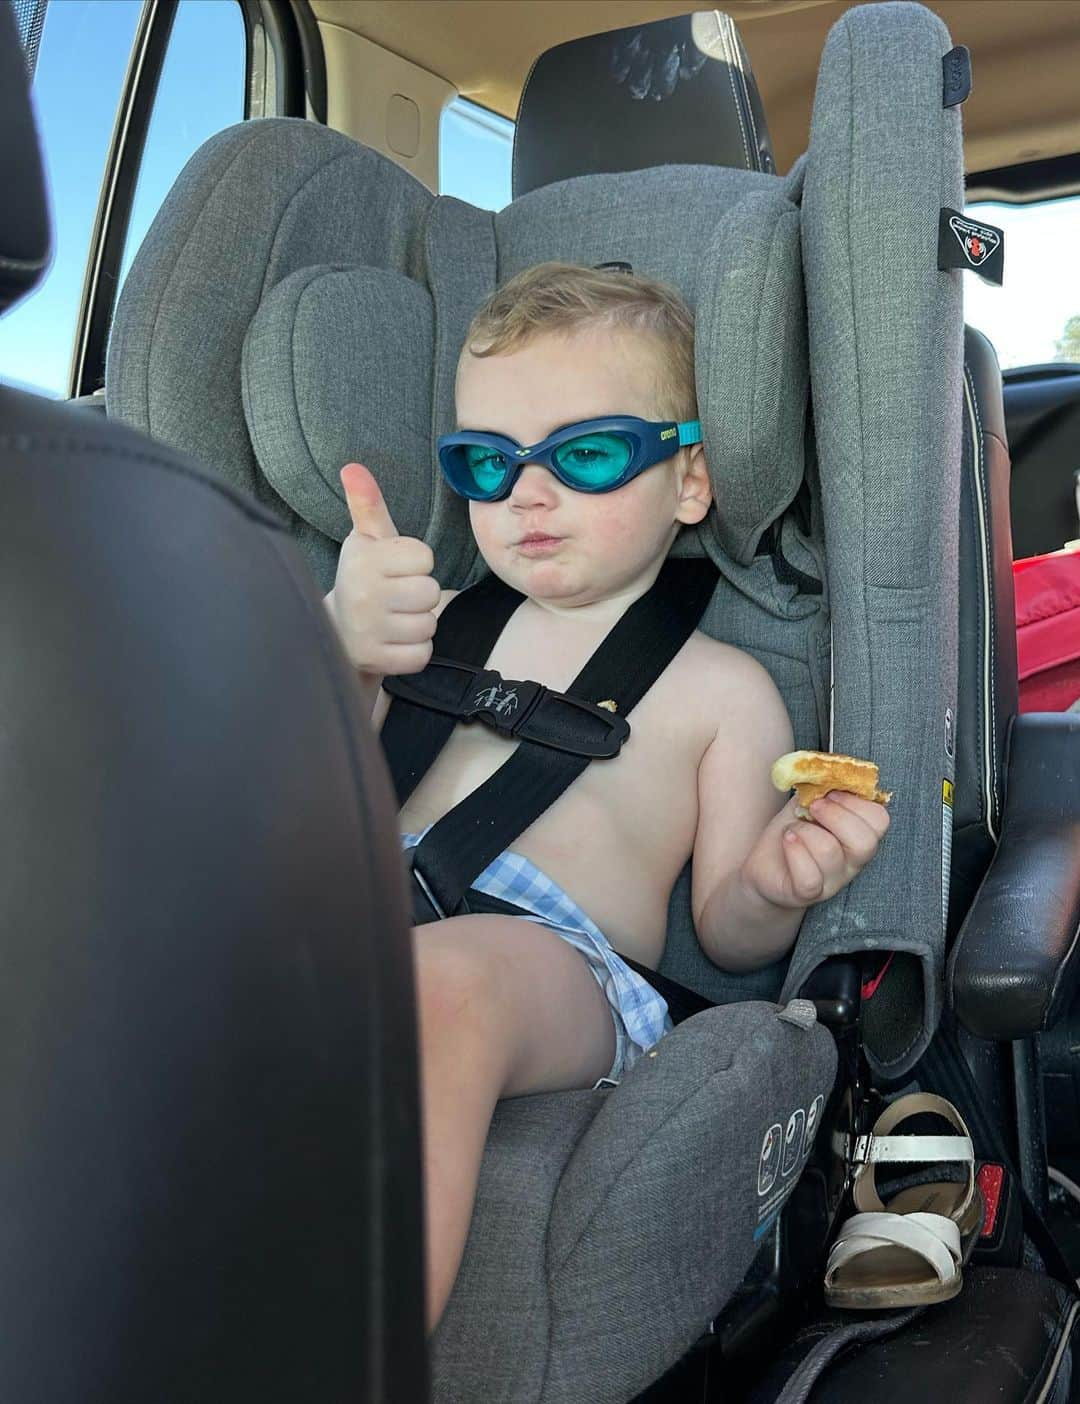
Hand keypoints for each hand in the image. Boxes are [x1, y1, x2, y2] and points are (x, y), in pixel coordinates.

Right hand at [328, 462, 439, 675]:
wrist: (334, 634)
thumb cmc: (363, 580)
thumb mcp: (365, 541)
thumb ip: (367, 505)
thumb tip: (353, 467)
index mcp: (363, 558)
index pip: (425, 557)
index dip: (416, 564)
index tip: (394, 570)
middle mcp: (363, 593)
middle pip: (431, 592)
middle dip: (419, 596)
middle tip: (395, 598)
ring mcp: (369, 630)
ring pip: (429, 624)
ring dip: (418, 624)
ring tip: (392, 620)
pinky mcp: (377, 660)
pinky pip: (422, 654)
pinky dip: (413, 651)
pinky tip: (392, 642)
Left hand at [741, 791, 890, 910]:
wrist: (765, 866)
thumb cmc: (793, 831)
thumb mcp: (808, 802)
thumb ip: (822, 785)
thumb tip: (828, 766)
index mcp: (858, 835)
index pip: (880, 820)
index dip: (856, 802)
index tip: (830, 792)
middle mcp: (852, 862)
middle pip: (866, 841)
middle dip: (835, 815)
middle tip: (814, 808)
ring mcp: (832, 881)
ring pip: (830, 852)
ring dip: (806, 830)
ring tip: (794, 828)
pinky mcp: (807, 893)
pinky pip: (809, 876)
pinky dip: (794, 850)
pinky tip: (788, 840)